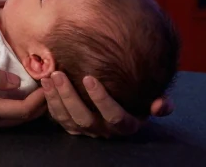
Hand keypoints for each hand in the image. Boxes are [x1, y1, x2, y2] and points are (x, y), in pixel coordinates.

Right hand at [0, 64, 45, 131]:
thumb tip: (16, 82)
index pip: (24, 110)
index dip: (41, 98)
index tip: (50, 82)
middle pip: (21, 119)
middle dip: (39, 106)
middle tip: (48, 87)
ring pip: (9, 121)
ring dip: (25, 109)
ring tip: (33, 91)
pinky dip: (9, 110)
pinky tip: (8, 97)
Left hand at [41, 72, 173, 137]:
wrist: (122, 99)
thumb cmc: (136, 96)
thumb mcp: (149, 98)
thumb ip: (160, 102)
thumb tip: (162, 105)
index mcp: (126, 125)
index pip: (114, 116)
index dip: (101, 99)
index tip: (89, 78)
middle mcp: (105, 130)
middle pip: (85, 119)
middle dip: (70, 96)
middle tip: (59, 74)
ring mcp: (87, 130)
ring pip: (68, 119)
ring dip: (56, 98)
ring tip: (49, 77)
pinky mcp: (72, 126)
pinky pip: (58, 118)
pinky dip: (49, 101)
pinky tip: (44, 83)